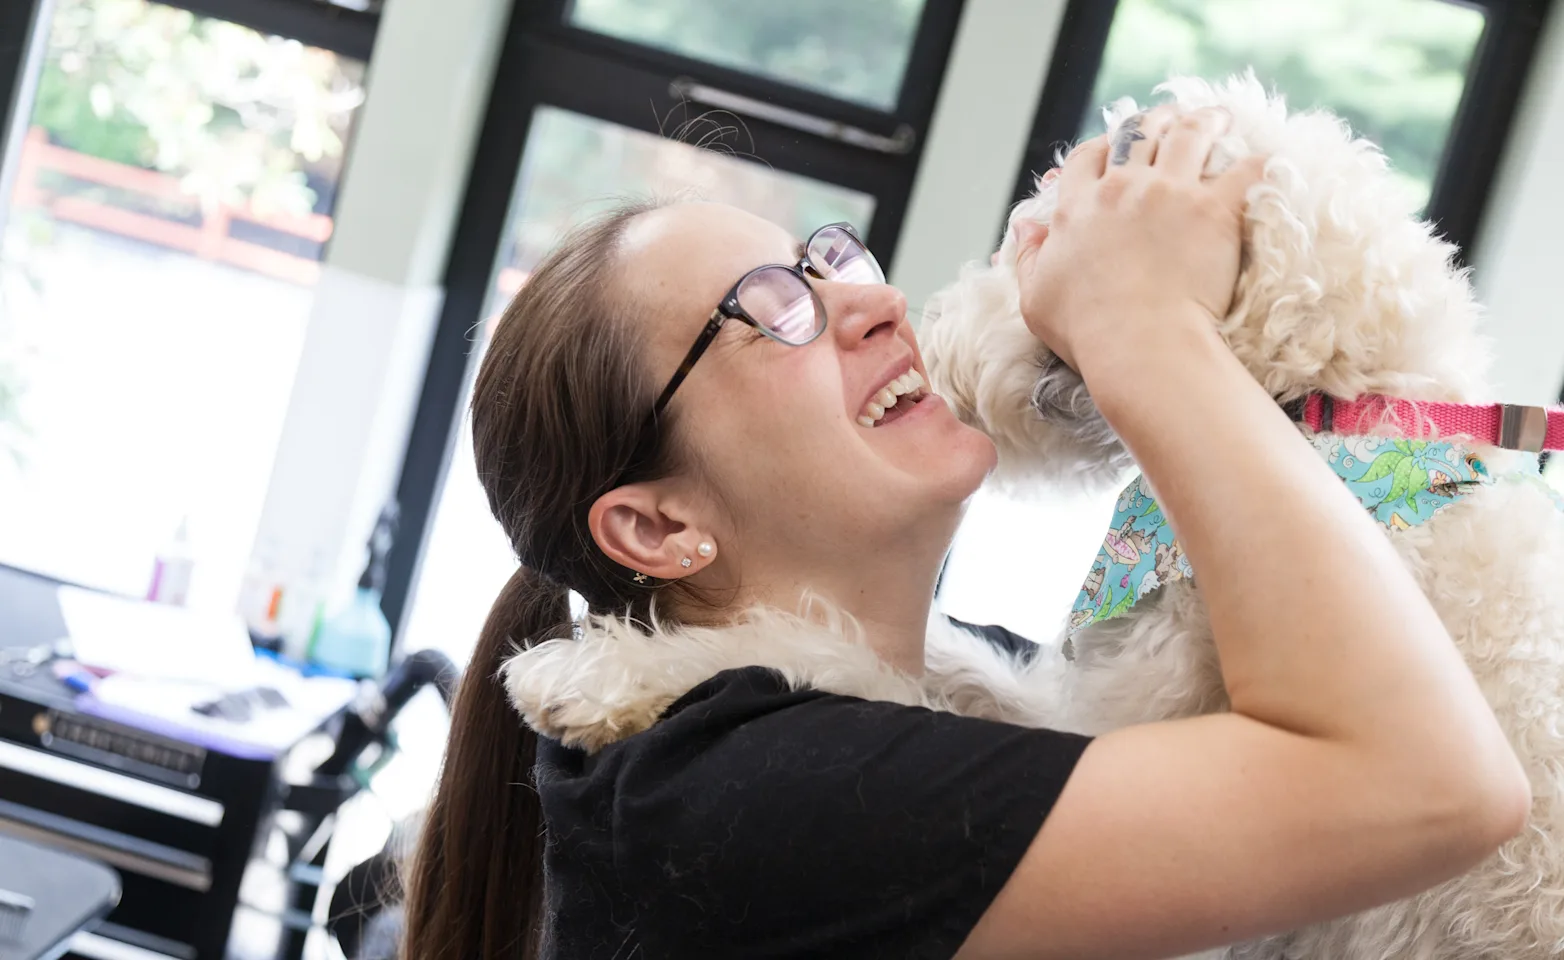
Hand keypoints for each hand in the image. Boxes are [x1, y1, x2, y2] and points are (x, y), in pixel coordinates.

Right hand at [1013, 105, 1265, 374]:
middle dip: (1156, 120)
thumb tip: (1024, 227)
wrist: (1139, 344)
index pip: (1089, 156)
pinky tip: (1265, 159)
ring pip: (1189, 133)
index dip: (1104, 144)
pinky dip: (1257, 161)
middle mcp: (1121, 189)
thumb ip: (1029, 257)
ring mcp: (1169, 194)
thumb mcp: (1036, 298)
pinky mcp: (1213, 210)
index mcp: (1078, 208)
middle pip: (1139, 132)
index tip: (1117, 146)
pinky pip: (1244, 170)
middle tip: (1171, 119)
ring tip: (1218, 119)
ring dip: (1204, 121)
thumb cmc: (1086, 331)